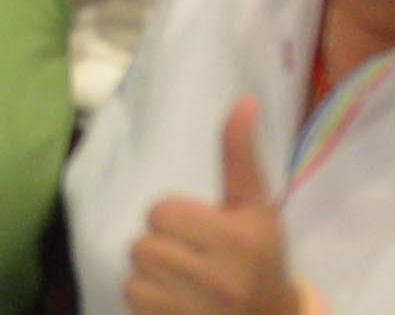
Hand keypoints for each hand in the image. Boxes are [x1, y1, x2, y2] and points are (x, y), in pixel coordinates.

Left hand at [121, 99, 296, 314]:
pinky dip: (148, 300)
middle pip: (142, 245)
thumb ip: (240, 157)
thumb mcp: (256, 209)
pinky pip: (133, 301)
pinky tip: (177, 303)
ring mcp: (196, 311)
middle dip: (162, 247)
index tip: (201, 231)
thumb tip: (244, 101)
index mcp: (239, 241)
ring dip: (152, 276)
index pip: (160, 212)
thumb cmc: (261, 259)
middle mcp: (219, 280)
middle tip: (192, 258)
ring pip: (134, 275)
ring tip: (184, 282)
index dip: (175, 218)